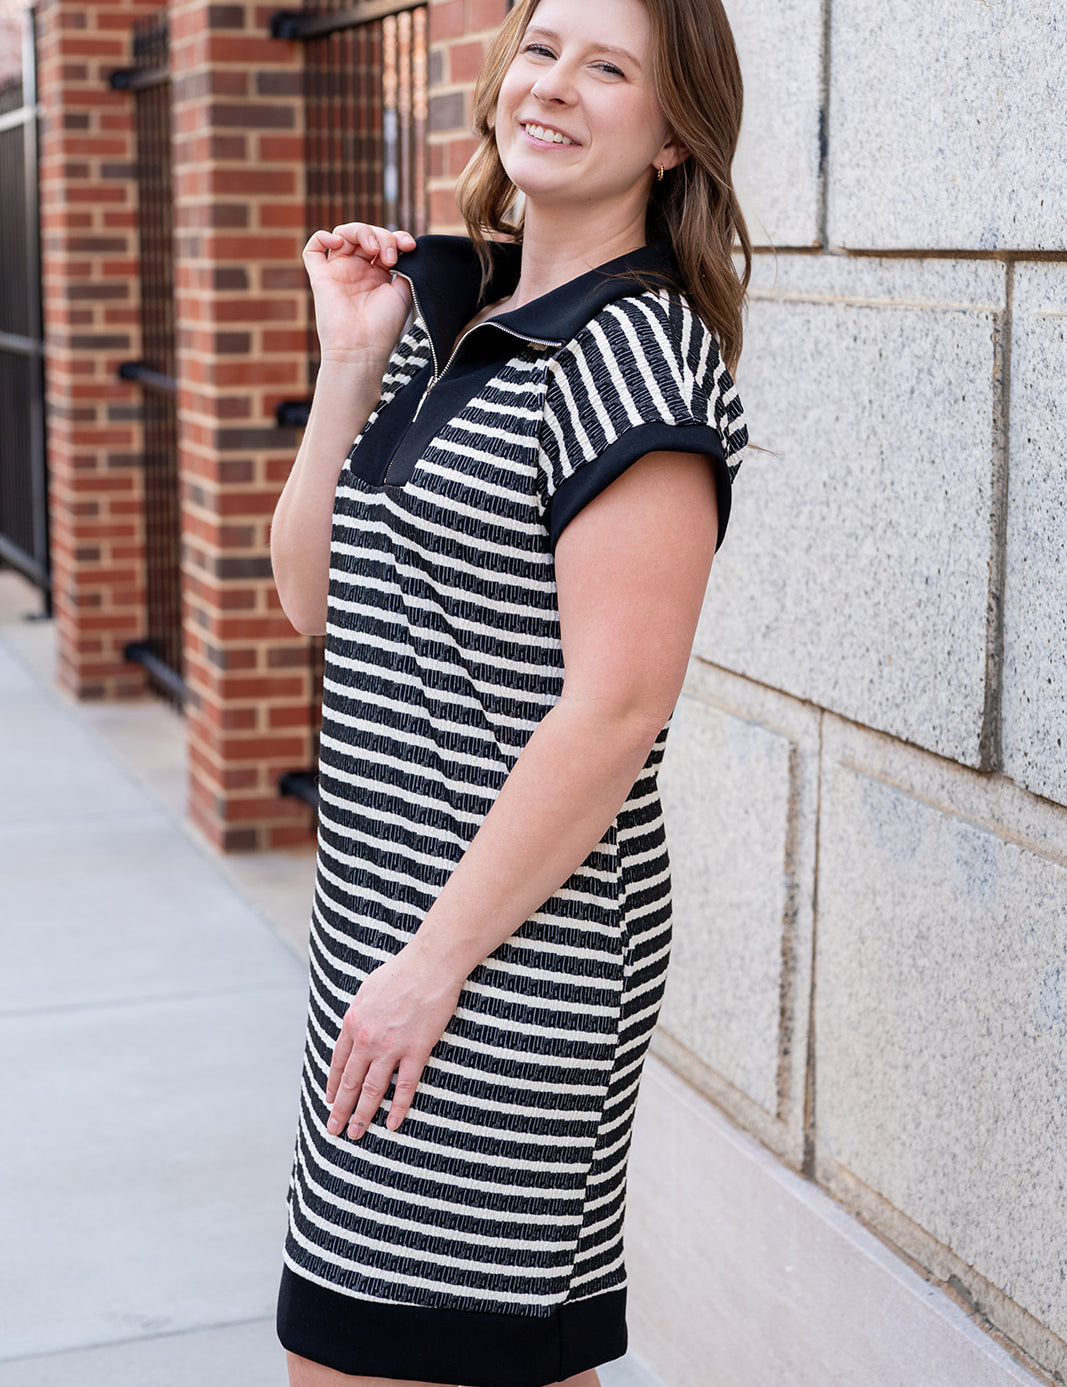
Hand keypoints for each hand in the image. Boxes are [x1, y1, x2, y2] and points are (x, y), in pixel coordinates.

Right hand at [302, 221, 415, 365]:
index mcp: (378, 275)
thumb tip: (404, 246)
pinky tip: (338, 241)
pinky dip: (323, 237)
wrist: (362, 349)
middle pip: (366, 235)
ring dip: (361, 232)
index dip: (397, 238)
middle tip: (390, 257)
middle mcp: (357, 271)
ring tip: (373, 250)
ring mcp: (339, 273)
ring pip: (343, 234)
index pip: (384, 243)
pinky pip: (313, 249)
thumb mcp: (403, 292)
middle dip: (382, 237)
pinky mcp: (320, 278)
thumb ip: (404, 266)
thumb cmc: (383, 327)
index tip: (410, 246)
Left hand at [324, 944, 462, 1139]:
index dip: (334, 1086)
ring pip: (373, 1089)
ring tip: (356, 1133)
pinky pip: (405, 1086)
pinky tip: (392, 1124)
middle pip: (350, 1082)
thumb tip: (356, 1029)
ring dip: (362, 1114)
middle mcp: (367, 1039)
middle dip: (341, 1109)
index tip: (330, 1102)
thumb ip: (360, 1014)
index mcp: (353, 1023)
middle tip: (334, 1129)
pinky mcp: (416, 1050)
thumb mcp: (368, 990)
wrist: (430, 964)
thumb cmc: (401, 971)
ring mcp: (391, 1047)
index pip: (339, 1063)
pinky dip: (399, 1107)